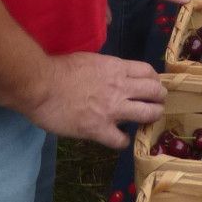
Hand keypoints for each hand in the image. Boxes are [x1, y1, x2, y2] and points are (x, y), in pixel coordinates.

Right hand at [28, 52, 166, 148]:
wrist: (41, 85)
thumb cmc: (60, 68)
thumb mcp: (91, 60)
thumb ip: (106, 69)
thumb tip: (111, 75)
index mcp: (117, 68)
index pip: (149, 72)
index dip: (154, 80)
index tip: (152, 86)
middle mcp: (121, 87)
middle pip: (155, 92)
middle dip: (160, 98)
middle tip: (156, 104)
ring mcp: (112, 109)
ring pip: (148, 114)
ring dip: (152, 118)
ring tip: (148, 121)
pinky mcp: (99, 129)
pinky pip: (121, 140)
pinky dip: (124, 142)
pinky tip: (120, 140)